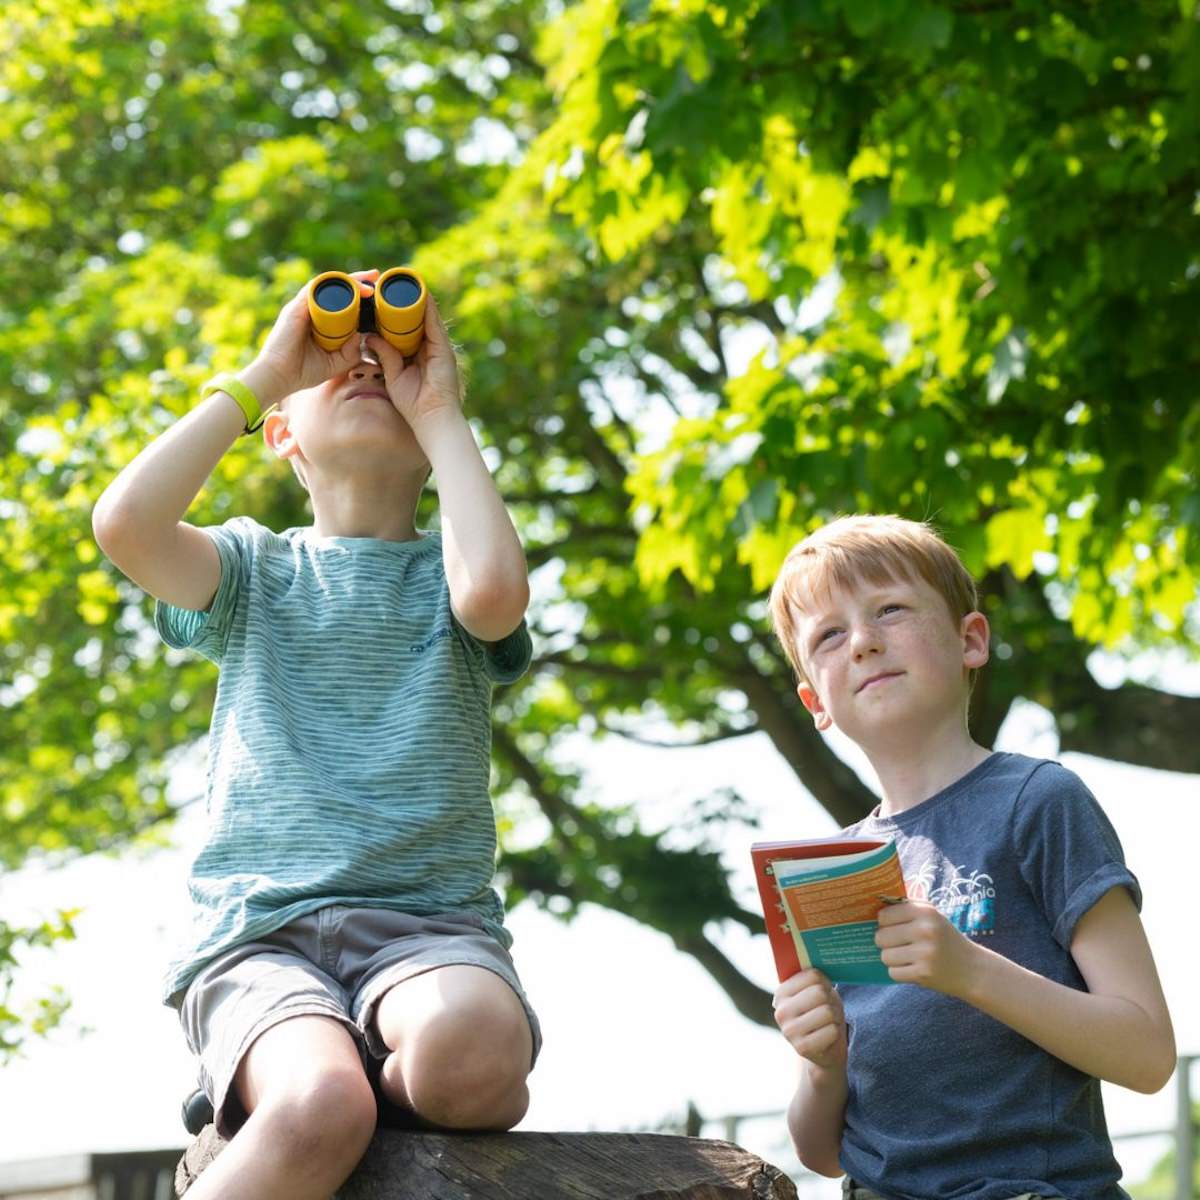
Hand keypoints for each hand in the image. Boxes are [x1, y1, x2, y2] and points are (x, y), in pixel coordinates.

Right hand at [249, 269, 380, 402]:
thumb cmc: (303, 372)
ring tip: (369, 279)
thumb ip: (350, 352)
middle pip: (335, 289)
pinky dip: (333, 285)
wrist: (279, 377)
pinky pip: (315, 289)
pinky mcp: (296, 308)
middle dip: (357, 280)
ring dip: (349, 280)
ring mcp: (302, 307)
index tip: (376, 293)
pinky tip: (350, 286)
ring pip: (327, 285)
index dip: (357, 295)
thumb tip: (362, 335)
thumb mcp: (335, 364)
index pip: (340, 302)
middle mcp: (310, 310)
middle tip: (376, 276)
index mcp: (319, 321)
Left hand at [365, 293, 462, 437]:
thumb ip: (384, 356)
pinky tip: (422, 293)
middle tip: (391, 284)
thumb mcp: (392, 375)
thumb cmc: (412, 403)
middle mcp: (429, 346)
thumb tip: (369, 337)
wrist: (431, 418)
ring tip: (407, 280)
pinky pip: (435, 324)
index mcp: (417, 352)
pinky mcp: (443, 349)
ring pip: (427, 316)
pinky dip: (429, 308)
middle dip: (406, 301)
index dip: (396, 312)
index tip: (382, 298)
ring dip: (418, 298)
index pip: (406, 326)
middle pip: (417, 318)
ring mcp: (438, 347)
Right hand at [773, 969, 846, 1069]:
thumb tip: (821, 958)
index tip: (822, 991)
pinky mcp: (801, 1048)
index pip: (812, 975)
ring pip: (827, 1012)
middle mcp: (780, 1011)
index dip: (825, 983)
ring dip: (834, 1018)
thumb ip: (814, 978)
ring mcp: (789, 1031)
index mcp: (781, 993)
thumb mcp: (816, 993)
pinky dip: (835, 1033)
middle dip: (830, 1001)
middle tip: (827, 1009)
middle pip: (819, 993)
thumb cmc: (821, 1013)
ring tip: (827, 1023)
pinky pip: (831, 1032)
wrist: (823, 1050)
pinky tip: (827, 1036)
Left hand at [875, 900, 979, 994]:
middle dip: (887, 943)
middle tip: (901, 945)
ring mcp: (925, 953)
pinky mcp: (924, 974)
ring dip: (892, 959)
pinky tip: (913, 969)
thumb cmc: (945, 939)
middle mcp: (925, 930)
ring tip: (908, 957)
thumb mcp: (932, 915)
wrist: (973, 969)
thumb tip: (875, 902)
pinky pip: (893, 973)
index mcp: (926, 911)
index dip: (885, 923)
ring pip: (885, 956)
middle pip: (881, 937)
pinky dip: (900, 973)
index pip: (884, 915)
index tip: (893, 927)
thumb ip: (907, 907)